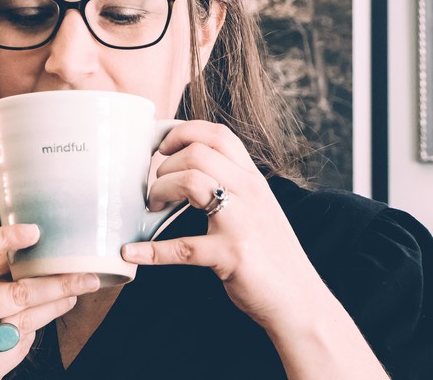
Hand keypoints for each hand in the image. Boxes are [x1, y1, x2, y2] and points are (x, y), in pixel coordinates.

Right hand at [0, 225, 99, 379]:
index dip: (1, 238)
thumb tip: (31, 243)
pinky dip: (28, 336)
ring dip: (55, 306)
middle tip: (88, 277)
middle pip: (17, 293)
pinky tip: (29, 328)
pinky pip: (19, 348)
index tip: (34, 231)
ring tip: (75, 293)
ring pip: (26, 322)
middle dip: (59, 284)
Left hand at [121, 121, 325, 330]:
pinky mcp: (231, 255)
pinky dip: (151, 251)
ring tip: (154, 208)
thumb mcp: (256, 208)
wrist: (300, 300)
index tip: (161, 149)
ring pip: (191, 181)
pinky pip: (182, 246)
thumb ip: (230, 186)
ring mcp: (242, 222)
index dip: (183, 133)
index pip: (218, 134)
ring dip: (160, 191)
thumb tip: (186, 170)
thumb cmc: (271, 253)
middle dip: (165, 166)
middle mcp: (250, 192)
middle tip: (157, 190)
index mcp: (252, 179)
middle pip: (197, 152)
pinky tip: (132, 252)